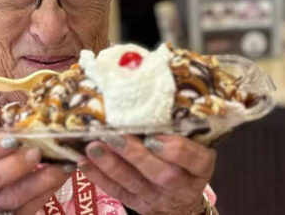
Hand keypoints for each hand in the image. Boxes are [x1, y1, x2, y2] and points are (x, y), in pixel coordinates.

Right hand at [0, 136, 71, 214]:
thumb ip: (5, 148)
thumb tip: (37, 128)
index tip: (13, 139)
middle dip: (12, 166)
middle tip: (36, 153)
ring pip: (8, 199)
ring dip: (38, 182)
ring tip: (60, 167)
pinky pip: (26, 210)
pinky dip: (45, 194)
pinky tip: (60, 179)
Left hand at [79, 135, 215, 214]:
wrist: (181, 200)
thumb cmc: (185, 160)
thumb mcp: (194, 144)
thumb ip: (178, 124)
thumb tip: (148, 81)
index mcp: (200, 167)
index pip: (196, 160)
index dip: (177, 150)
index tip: (154, 136)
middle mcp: (182, 186)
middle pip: (162, 174)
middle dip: (136, 155)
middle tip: (115, 136)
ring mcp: (158, 197)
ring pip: (134, 183)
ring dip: (111, 165)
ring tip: (93, 146)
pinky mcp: (137, 203)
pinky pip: (117, 191)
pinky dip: (99, 177)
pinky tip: (84, 162)